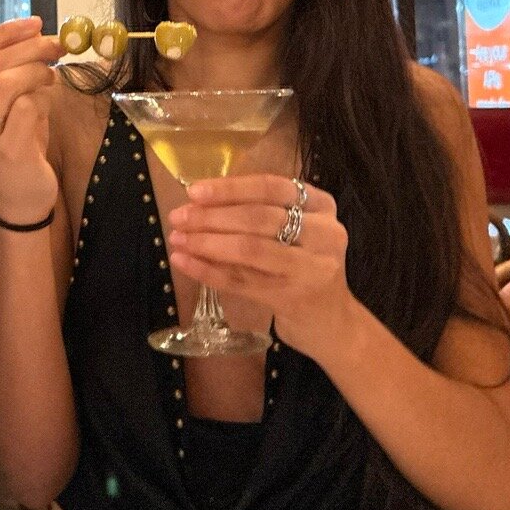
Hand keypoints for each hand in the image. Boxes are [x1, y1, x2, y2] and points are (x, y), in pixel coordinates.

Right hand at [0, 17, 62, 224]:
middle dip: (28, 48)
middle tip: (55, 45)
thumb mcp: (1, 104)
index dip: (3, 33)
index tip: (34, 24)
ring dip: (36, 71)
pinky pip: (27, 107)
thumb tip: (35, 31)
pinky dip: (43, 98)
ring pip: (5, 83)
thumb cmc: (13, 142)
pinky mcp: (5, 151)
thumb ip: (6, 71)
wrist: (19, 198)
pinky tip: (47, 105)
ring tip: (50, 76)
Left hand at [166, 174, 357, 358]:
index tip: (194, 192)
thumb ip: (257, 213)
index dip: (230, 188)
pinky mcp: (292, 298)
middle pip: (257, 218)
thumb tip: (198, 203)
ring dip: (206, 243)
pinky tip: (185, 263)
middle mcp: (324, 233)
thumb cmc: (303, 266)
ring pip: (249, 249)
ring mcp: (310, 269)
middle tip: (178, 217)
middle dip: (211, 217)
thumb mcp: (294, 231)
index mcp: (322, 206)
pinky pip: (241, 281)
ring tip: (177, 239)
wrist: (332, 321)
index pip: (271, 188)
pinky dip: (208, 270)